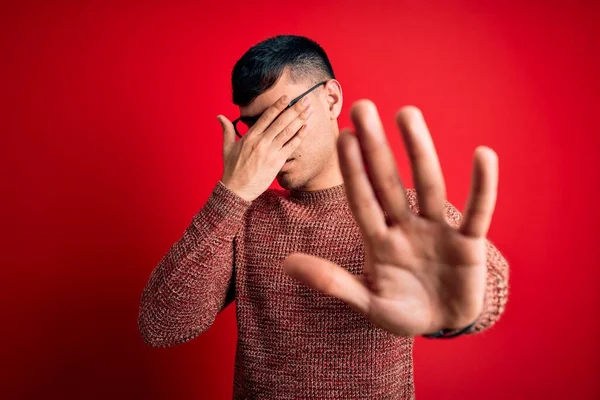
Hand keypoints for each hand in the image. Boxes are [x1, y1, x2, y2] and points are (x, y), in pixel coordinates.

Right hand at [218, 95, 312, 200]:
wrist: (237, 189)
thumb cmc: (232, 169)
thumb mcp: (227, 148)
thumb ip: (227, 130)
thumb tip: (219, 116)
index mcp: (250, 136)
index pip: (266, 117)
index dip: (278, 105)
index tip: (287, 97)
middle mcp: (261, 142)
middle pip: (281, 121)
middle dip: (294, 109)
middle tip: (305, 100)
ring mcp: (270, 151)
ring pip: (288, 132)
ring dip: (300, 120)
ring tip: (309, 110)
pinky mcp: (277, 162)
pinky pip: (291, 146)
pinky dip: (300, 136)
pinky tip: (307, 128)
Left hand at [283, 100, 498, 335]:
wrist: (444, 324)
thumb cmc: (403, 310)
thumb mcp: (368, 302)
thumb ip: (332, 281)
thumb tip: (286, 262)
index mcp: (379, 240)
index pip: (362, 199)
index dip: (352, 170)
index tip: (342, 136)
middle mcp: (406, 227)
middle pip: (388, 181)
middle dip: (376, 147)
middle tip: (362, 106)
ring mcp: (437, 231)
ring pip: (429, 185)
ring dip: (419, 150)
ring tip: (407, 113)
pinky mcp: (469, 243)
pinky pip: (478, 212)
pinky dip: (483, 187)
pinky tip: (483, 156)